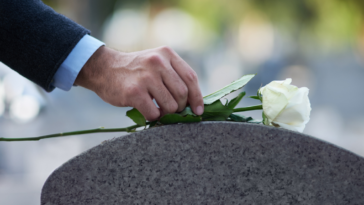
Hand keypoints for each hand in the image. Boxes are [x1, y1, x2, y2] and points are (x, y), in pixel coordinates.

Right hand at [75, 46, 203, 120]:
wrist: (103, 68)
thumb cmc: (134, 71)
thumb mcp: (156, 62)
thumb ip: (173, 75)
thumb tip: (194, 102)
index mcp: (167, 54)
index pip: (191, 78)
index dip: (197, 97)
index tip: (198, 110)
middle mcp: (158, 62)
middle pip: (182, 93)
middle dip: (180, 107)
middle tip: (171, 110)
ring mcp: (146, 77)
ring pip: (171, 105)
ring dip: (166, 113)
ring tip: (158, 110)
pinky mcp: (134, 92)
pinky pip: (154, 113)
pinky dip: (153, 117)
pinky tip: (148, 112)